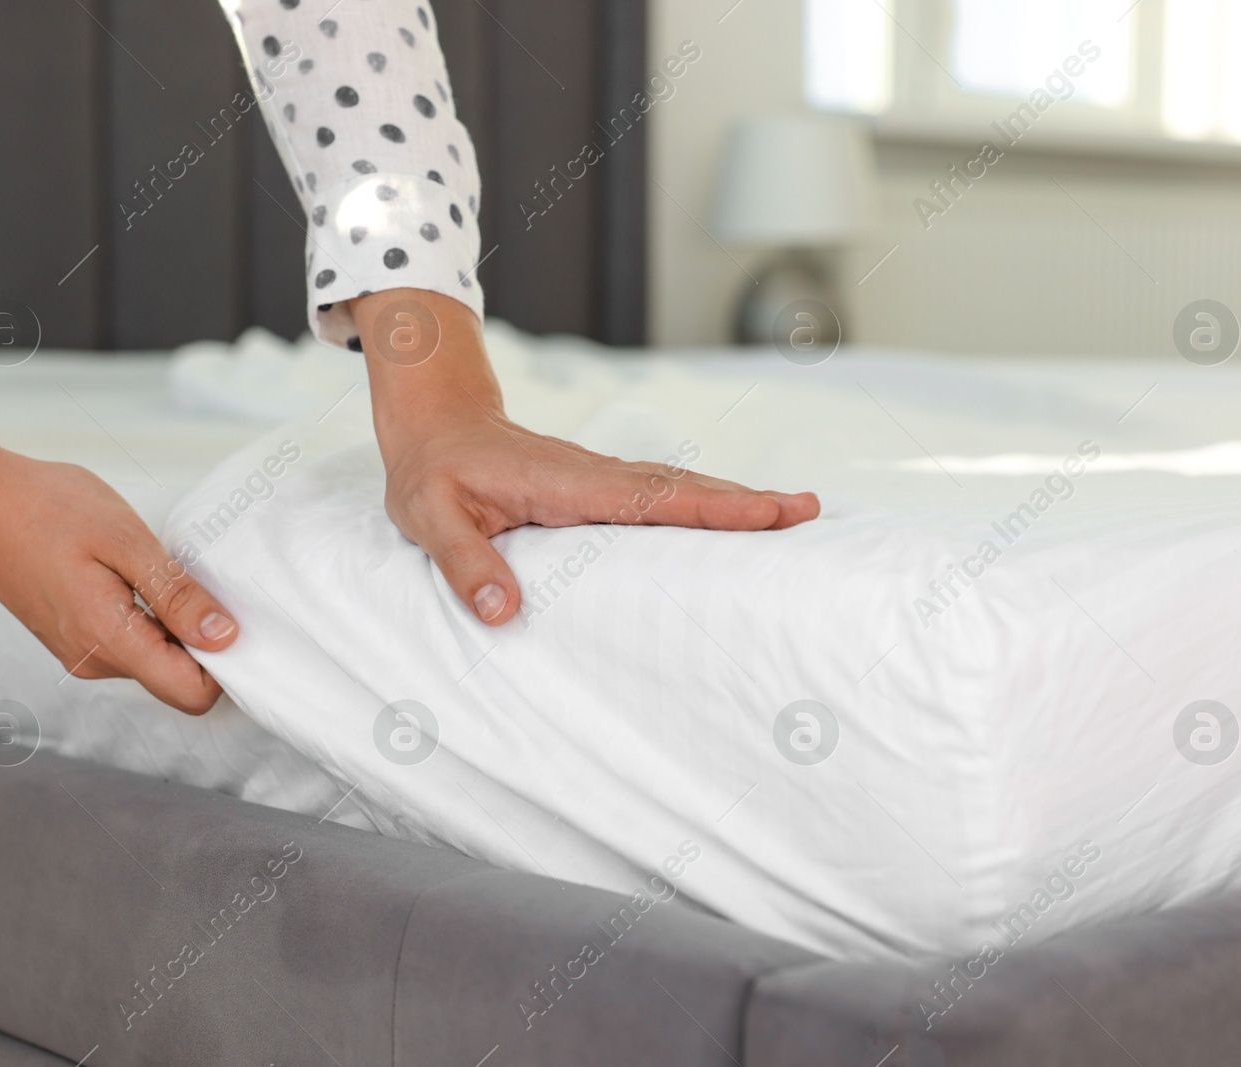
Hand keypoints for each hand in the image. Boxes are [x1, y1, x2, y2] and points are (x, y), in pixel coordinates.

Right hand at [0, 374, 237, 713]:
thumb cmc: (47, 510)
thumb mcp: (126, 542)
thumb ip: (177, 596)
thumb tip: (226, 639)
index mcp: (110, 644)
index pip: (192, 694)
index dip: (224, 663)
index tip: (232, 615)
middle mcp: (95, 663)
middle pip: (176, 679)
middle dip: (200, 639)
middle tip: (193, 578)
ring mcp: (81, 654)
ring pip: (153, 660)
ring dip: (171, 623)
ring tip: (155, 568)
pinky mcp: (73, 639)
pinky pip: (129, 644)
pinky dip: (146, 616)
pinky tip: (133, 573)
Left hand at [337, 290, 819, 625]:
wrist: (436, 425)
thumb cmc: (431, 474)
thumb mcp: (431, 519)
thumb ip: (465, 564)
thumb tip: (503, 614)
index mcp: (563, 482)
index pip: (647, 498)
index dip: (707, 506)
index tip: (763, 512)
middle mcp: (594, 475)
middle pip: (682, 487)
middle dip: (746, 500)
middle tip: (809, 512)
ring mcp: (602, 478)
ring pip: (680, 487)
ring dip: (736, 498)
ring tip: (797, 512)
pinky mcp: (601, 485)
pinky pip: (664, 493)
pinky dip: (707, 501)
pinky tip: (737, 515)